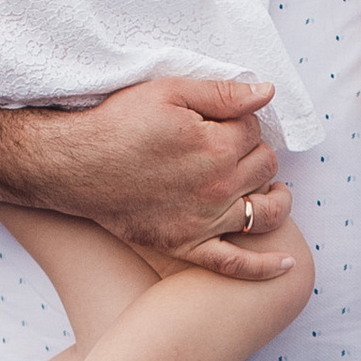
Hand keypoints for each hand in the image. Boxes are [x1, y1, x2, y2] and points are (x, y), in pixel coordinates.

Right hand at [0, 76, 294, 278]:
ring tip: (271, 191)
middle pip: (265, 166)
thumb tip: (267, 93)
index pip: (254, 129)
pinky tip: (287, 264)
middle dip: (255, 152)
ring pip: (265, 212)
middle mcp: (218, 187)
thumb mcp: (169, 92)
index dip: (240, 120)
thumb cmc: (117, 124)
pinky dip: (264, 268)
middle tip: (229, 146)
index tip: (218, 120)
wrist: (74, 166)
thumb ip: (222, 94)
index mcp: (216, 146)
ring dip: (275, 199)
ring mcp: (205, 221)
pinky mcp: (187, 245)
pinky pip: (234, 265)